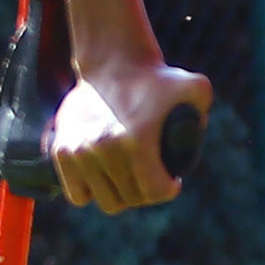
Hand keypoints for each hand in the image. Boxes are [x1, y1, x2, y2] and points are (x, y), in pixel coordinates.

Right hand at [49, 60, 211, 213]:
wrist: (112, 64)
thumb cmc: (157, 79)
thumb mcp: (194, 88)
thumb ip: (204, 114)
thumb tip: (197, 139)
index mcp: (137, 139)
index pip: (156, 191)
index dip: (168, 189)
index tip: (171, 180)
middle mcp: (104, 148)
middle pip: (131, 198)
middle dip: (145, 192)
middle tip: (150, 175)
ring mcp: (80, 151)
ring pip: (106, 201)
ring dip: (120, 194)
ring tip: (129, 177)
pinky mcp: (61, 151)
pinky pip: (78, 195)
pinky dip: (91, 192)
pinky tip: (104, 178)